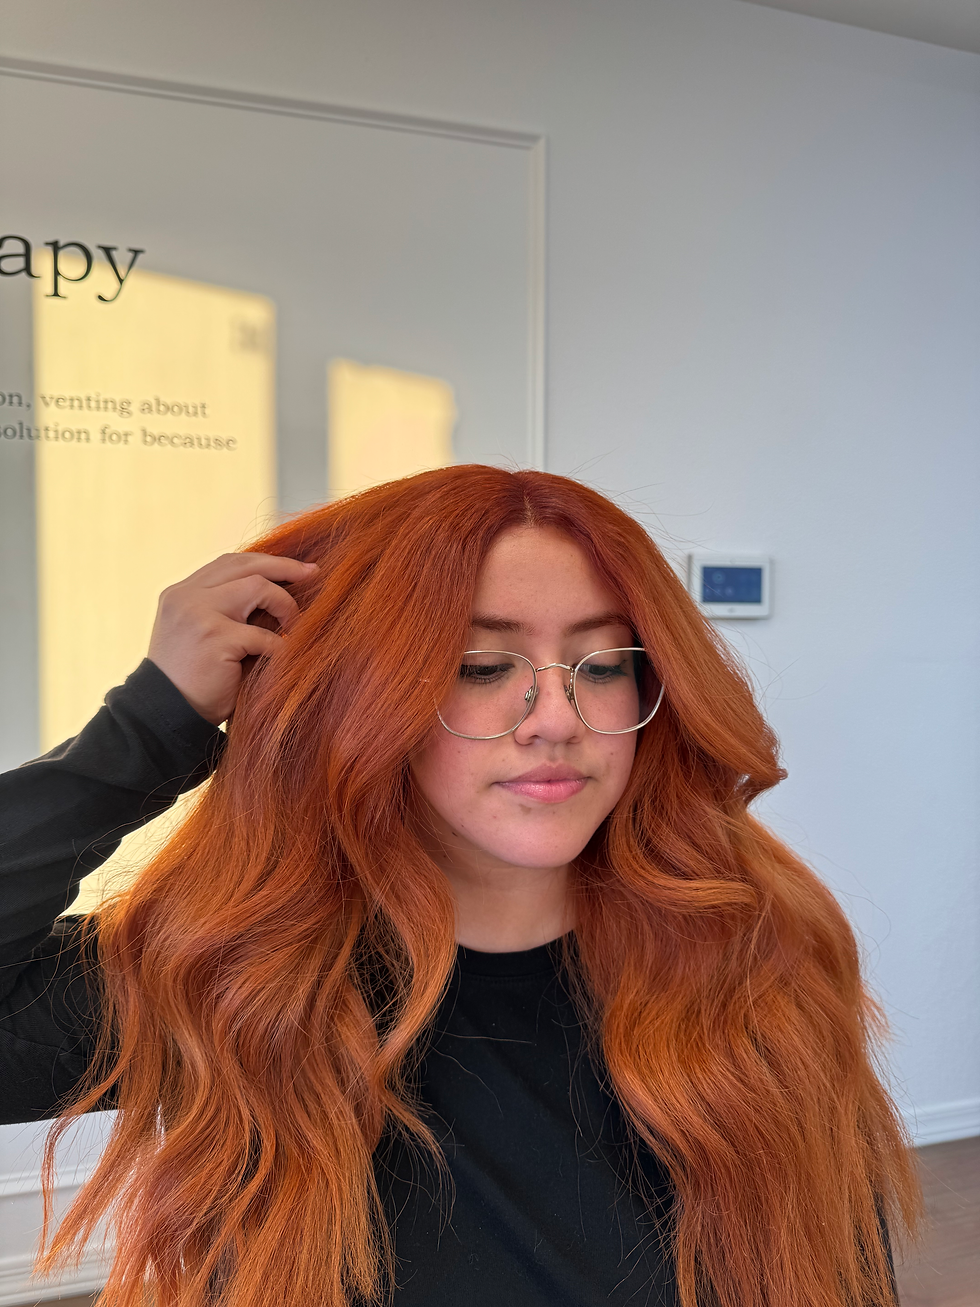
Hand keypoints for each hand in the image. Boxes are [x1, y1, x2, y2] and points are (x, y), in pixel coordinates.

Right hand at [146, 552, 318, 726]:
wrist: (166, 716)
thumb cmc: (192, 682)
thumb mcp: (202, 635)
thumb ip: (226, 611)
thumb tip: (279, 593)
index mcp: (181, 594)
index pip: (229, 563)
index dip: (265, 562)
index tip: (294, 568)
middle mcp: (187, 597)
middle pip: (245, 564)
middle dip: (284, 567)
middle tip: (312, 573)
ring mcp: (199, 614)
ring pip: (257, 587)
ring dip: (284, 604)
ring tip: (294, 624)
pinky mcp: (216, 638)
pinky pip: (264, 635)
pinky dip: (281, 646)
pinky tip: (285, 657)